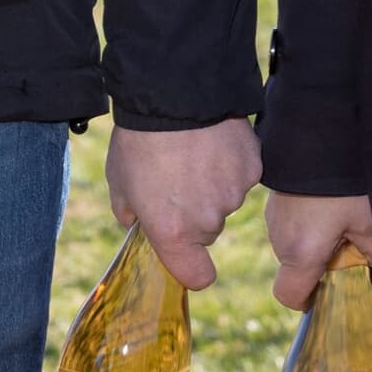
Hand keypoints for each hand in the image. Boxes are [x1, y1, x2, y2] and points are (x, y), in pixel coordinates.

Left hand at [107, 118, 260, 288]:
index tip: (185, 254)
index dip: (191, 268)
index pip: (196, 276)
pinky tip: (212, 141)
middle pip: (208, 231)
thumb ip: (130, 213)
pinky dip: (230, 163)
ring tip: (192, 152)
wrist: (172, 94)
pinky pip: (242, 175)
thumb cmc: (139, 140)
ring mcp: (234, 194)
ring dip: (212, 185)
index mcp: (174, 232)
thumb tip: (138, 222)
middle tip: (176, 178)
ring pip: (225, 201)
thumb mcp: (120, 181)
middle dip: (195, 212)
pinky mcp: (252, 168)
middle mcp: (207, 220)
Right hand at [265, 191, 371, 310]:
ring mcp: (273, 218)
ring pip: (293, 246)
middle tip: (347, 244)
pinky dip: (307, 223)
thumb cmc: (344, 184)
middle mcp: (280, 240)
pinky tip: (326, 204)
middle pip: (296, 269)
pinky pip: (290, 224)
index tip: (328, 292)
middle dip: (320, 265)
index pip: (290, 296)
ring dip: (314, 242)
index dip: (307, 301)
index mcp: (301, 253)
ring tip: (339, 217)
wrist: (319, 137)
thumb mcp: (368, 222)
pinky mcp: (274, 200)